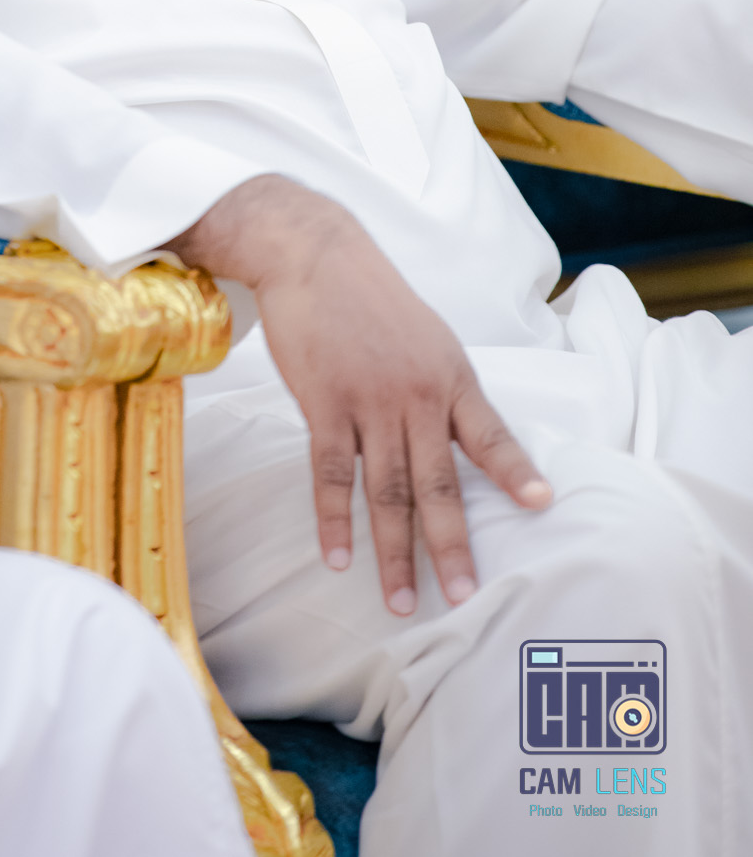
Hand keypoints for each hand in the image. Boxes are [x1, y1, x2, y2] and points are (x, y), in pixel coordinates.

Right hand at [172, 176, 551, 616]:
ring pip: (385, 490)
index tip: (541, 504)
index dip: (514, 471)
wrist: (315, 254)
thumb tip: (463, 440)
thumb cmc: (372, 299)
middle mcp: (416, 394)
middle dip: (451, 545)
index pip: (490, 433)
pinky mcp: (323, 403)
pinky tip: (337, 557)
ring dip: (393, 551)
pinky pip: (330, 473)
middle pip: (437, 482)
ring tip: (402, 601)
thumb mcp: (428, 339)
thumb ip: (444, 391)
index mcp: (450, 377)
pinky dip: (334, 519)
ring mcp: (368, 401)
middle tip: (464, 596)